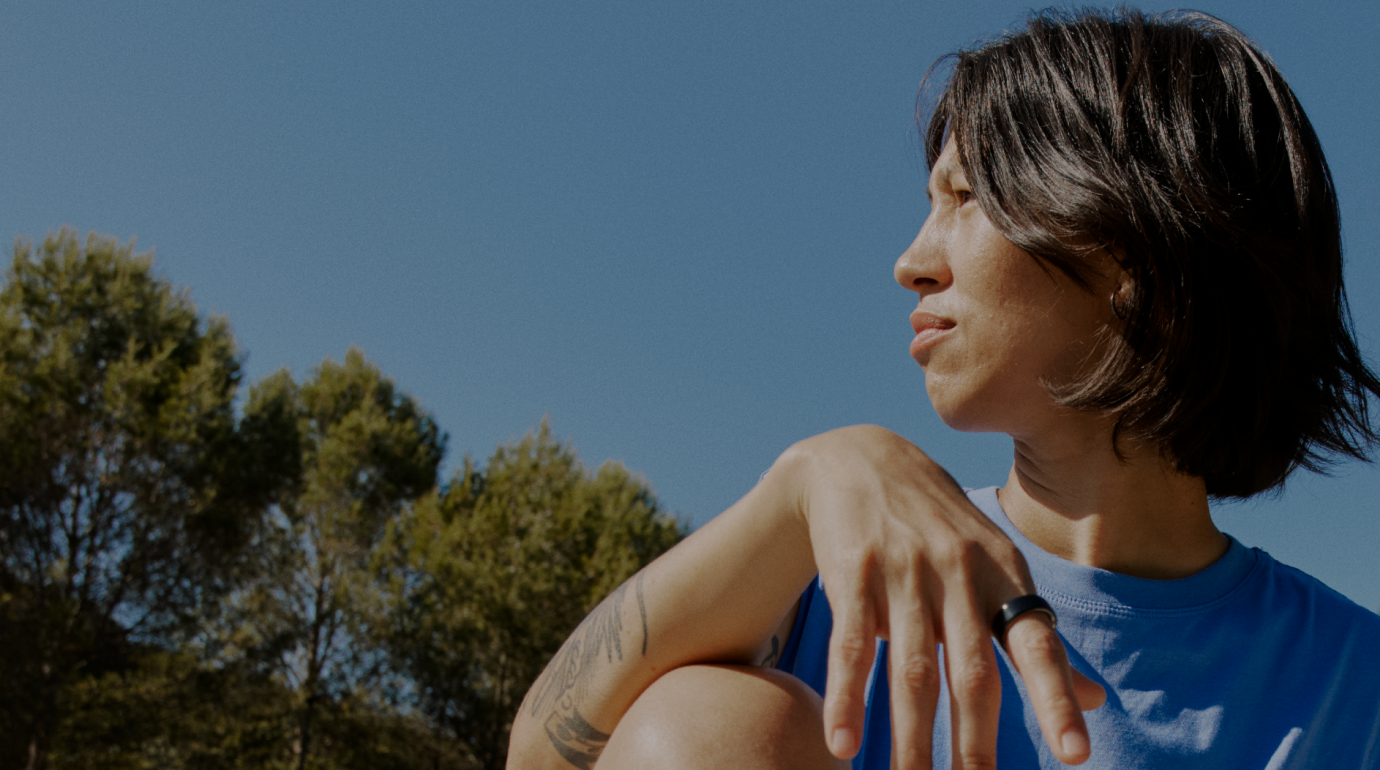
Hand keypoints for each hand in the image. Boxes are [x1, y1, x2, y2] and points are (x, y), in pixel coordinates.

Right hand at [782, 425, 1104, 767]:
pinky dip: (848, 697)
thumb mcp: (994, 566)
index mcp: (1001, 574)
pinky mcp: (852, 573)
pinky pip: (851, 646)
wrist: (858, 459)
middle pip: (971, 670)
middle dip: (975, 740)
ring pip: (911, 669)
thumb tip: (1098, 702)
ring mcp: (903, 572)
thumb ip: (1035, 634)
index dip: (1056, 697)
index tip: (1075, 753)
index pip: (1035, 642)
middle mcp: (957, 572)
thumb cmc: (937, 525)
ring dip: (911, 736)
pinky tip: (844, 743)